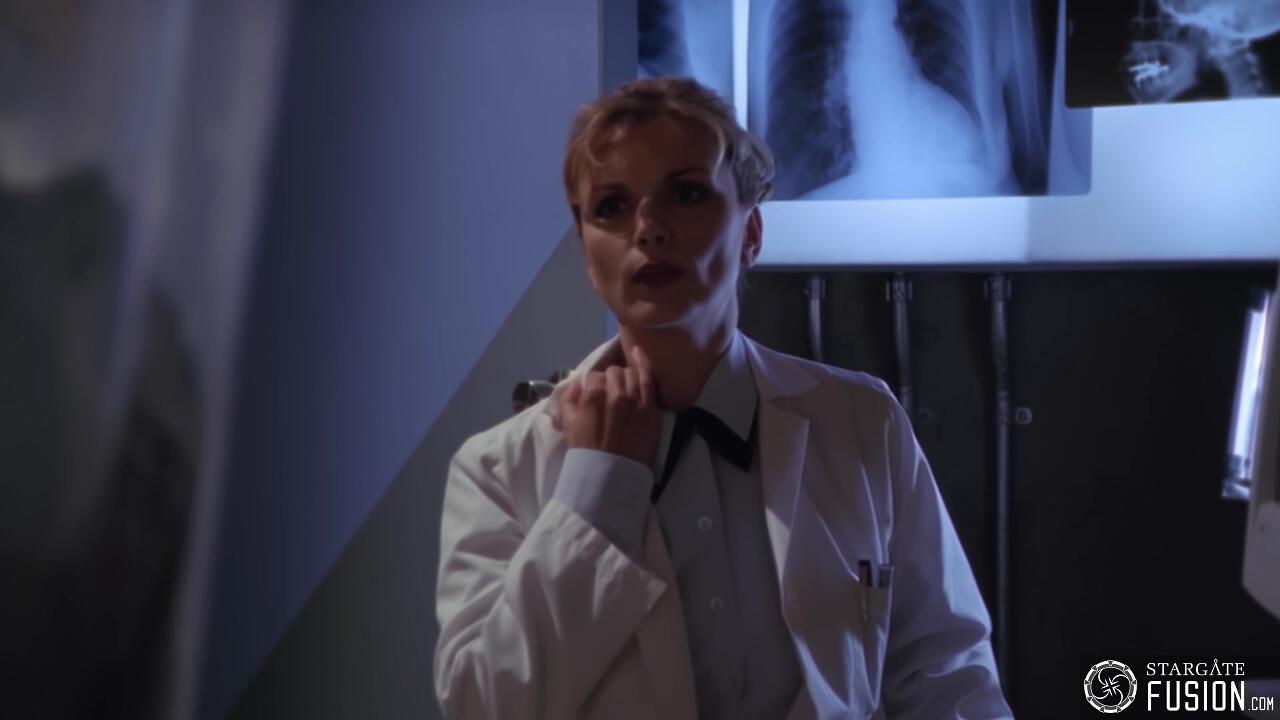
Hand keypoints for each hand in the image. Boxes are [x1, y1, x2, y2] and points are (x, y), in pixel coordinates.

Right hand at [556, 344, 658, 464]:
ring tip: (624, 387)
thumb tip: (576, 385)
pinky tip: (639, 352)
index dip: (593, 386)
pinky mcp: (649, 407)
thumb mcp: (566, 425)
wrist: (609, 475)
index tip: (594, 396)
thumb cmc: (586, 451)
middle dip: (609, 381)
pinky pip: (648, 378)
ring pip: (630, 373)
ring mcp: (634, 398)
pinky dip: (643, 362)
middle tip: (609, 395)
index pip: (593, 377)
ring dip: (625, 377)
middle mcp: (614, 392)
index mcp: (591, 396)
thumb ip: (568, 401)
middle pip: (612, 373)